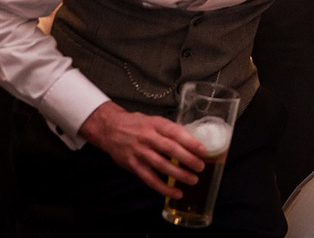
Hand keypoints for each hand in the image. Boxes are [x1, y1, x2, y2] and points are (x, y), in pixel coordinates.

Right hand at [78, 101, 207, 197]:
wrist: (109, 129)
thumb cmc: (137, 124)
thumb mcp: (154, 121)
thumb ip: (170, 131)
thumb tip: (193, 141)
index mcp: (156, 124)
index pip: (175, 132)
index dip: (190, 142)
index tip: (204, 150)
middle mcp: (148, 138)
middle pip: (170, 149)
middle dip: (188, 159)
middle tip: (201, 167)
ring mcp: (139, 152)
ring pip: (161, 165)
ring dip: (179, 174)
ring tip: (193, 180)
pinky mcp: (133, 165)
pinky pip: (150, 179)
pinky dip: (163, 187)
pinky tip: (175, 192)